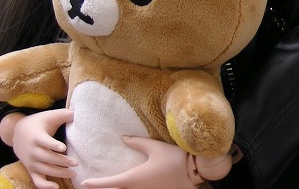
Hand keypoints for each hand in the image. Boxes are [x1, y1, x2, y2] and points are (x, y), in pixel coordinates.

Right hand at [11, 109, 76, 188]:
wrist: (19, 132)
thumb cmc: (39, 123)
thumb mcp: (50, 116)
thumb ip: (64, 114)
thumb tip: (79, 112)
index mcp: (37, 137)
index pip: (45, 142)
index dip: (53, 145)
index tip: (62, 148)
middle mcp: (33, 151)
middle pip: (48, 158)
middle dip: (62, 162)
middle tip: (76, 163)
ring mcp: (31, 162)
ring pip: (45, 170)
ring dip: (59, 173)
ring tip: (73, 173)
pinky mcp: (31, 169)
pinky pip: (37, 180)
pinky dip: (45, 185)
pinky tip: (56, 187)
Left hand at [80, 136, 233, 188]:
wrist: (192, 173)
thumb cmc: (173, 159)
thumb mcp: (155, 147)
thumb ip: (138, 142)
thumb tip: (123, 138)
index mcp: (132, 178)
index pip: (108, 183)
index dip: (94, 183)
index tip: (83, 183)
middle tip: (91, 186)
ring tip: (109, 185)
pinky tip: (126, 186)